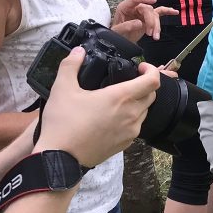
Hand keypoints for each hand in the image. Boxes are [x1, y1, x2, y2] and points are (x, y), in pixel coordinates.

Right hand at [35, 48, 159, 167]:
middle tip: (130, 80)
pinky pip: (136, 127)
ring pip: (145, 111)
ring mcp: (131, 131)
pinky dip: (131, 118)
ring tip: (119, 98)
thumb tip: (78, 52)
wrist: (60, 159)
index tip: (141, 67)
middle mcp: (131, 114)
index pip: (153, 80)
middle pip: (151, 95)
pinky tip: (114, 116)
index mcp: (121, 98)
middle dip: (145, 85)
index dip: (151, 70)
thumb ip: (71, 66)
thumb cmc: (63, 124)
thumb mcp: (62, 89)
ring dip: (138, 102)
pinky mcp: (125, 144)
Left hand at [111, 0, 177, 41]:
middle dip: (151, 22)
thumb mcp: (117, 31)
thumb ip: (126, 26)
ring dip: (157, 26)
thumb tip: (139, 22)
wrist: (121, 40)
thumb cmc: (117, 34)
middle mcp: (135, 8)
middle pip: (148, 10)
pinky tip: (175, 12)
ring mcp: (143, 12)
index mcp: (125, 7)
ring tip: (155, 36)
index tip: (153, 1)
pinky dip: (167, 12)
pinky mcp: (149, 18)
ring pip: (154, 15)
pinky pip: (159, 13)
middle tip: (150, 33)